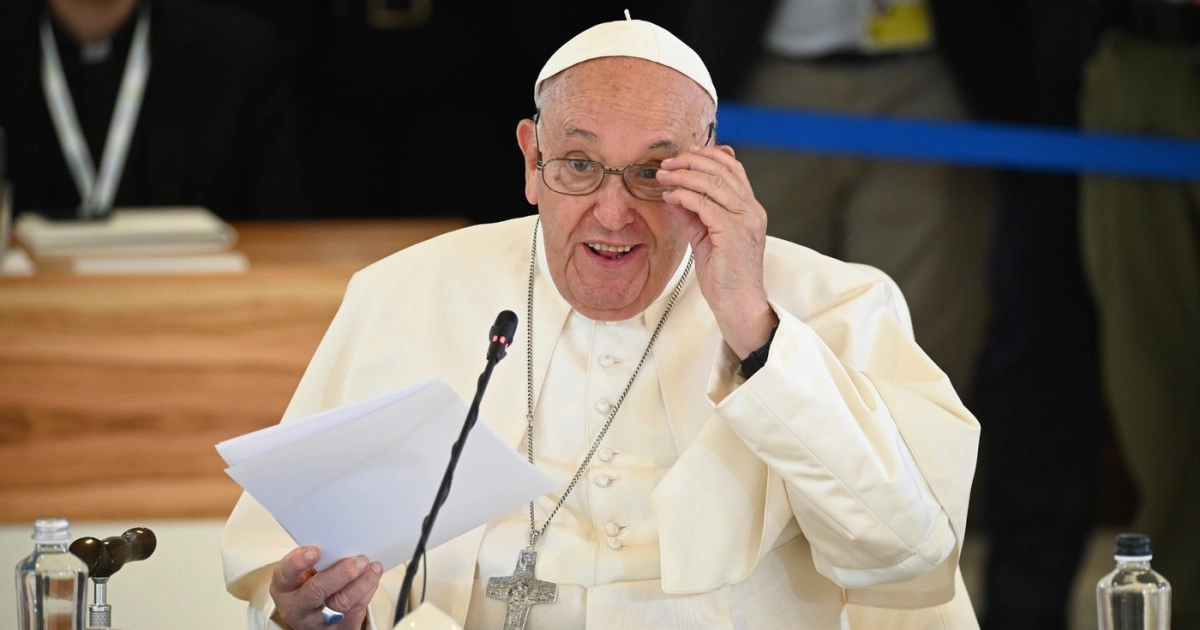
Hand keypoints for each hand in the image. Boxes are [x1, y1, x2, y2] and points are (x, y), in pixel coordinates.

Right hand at [269, 546, 382, 628]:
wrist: (310, 614)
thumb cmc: (306, 584)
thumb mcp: (301, 571)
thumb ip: (315, 559)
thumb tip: (340, 543)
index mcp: (283, 587)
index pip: (286, 574)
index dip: (298, 562)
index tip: (315, 550)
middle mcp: (296, 607)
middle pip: (317, 591)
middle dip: (341, 574)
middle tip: (360, 560)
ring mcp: (316, 622)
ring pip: (341, 603)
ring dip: (361, 583)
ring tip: (373, 567)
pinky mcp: (337, 629)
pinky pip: (355, 611)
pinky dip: (367, 592)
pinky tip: (373, 578)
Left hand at [658, 145, 777, 357]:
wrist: (738, 305)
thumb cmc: (724, 276)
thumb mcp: (705, 238)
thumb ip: (693, 215)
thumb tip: (673, 194)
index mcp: (750, 209)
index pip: (733, 169)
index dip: (708, 156)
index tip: (684, 156)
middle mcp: (752, 210)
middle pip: (722, 170)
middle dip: (691, 161)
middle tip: (667, 164)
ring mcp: (745, 220)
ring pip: (712, 183)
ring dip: (683, 176)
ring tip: (663, 176)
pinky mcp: (733, 232)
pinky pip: (704, 204)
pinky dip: (684, 196)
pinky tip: (670, 197)